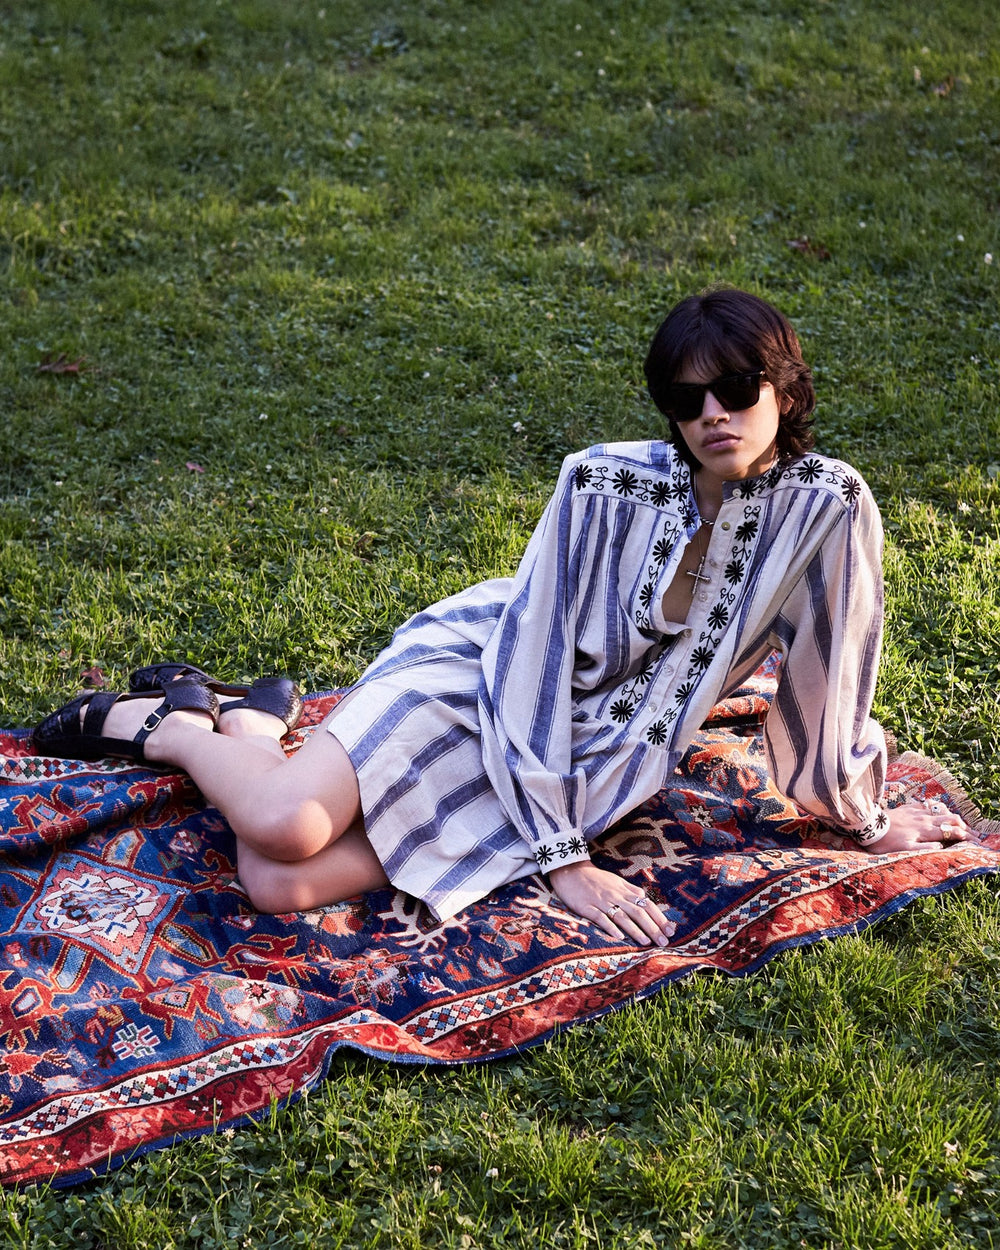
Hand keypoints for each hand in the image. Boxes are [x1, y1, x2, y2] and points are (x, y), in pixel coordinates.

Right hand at [548, 860, 675, 946]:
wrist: (570, 870)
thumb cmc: (594, 878)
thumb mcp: (615, 880)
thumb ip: (630, 889)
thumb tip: (645, 898)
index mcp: (624, 889)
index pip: (647, 904)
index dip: (660, 918)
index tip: (671, 930)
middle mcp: (616, 895)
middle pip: (638, 912)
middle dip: (653, 927)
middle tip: (664, 942)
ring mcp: (601, 901)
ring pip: (622, 916)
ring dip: (635, 930)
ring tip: (647, 942)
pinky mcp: (586, 906)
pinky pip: (600, 918)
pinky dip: (610, 927)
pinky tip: (619, 937)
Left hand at [862, 798, 971, 853]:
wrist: (868, 826)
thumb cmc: (886, 842)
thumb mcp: (905, 850)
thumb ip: (925, 849)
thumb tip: (941, 846)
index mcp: (926, 830)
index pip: (952, 832)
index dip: (965, 837)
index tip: (975, 842)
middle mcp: (924, 818)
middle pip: (951, 819)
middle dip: (964, 826)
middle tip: (971, 834)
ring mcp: (916, 811)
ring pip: (941, 810)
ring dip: (953, 816)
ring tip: (959, 823)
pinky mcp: (908, 807)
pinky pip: (928, 804)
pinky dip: (938, 808)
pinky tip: (938, 810)